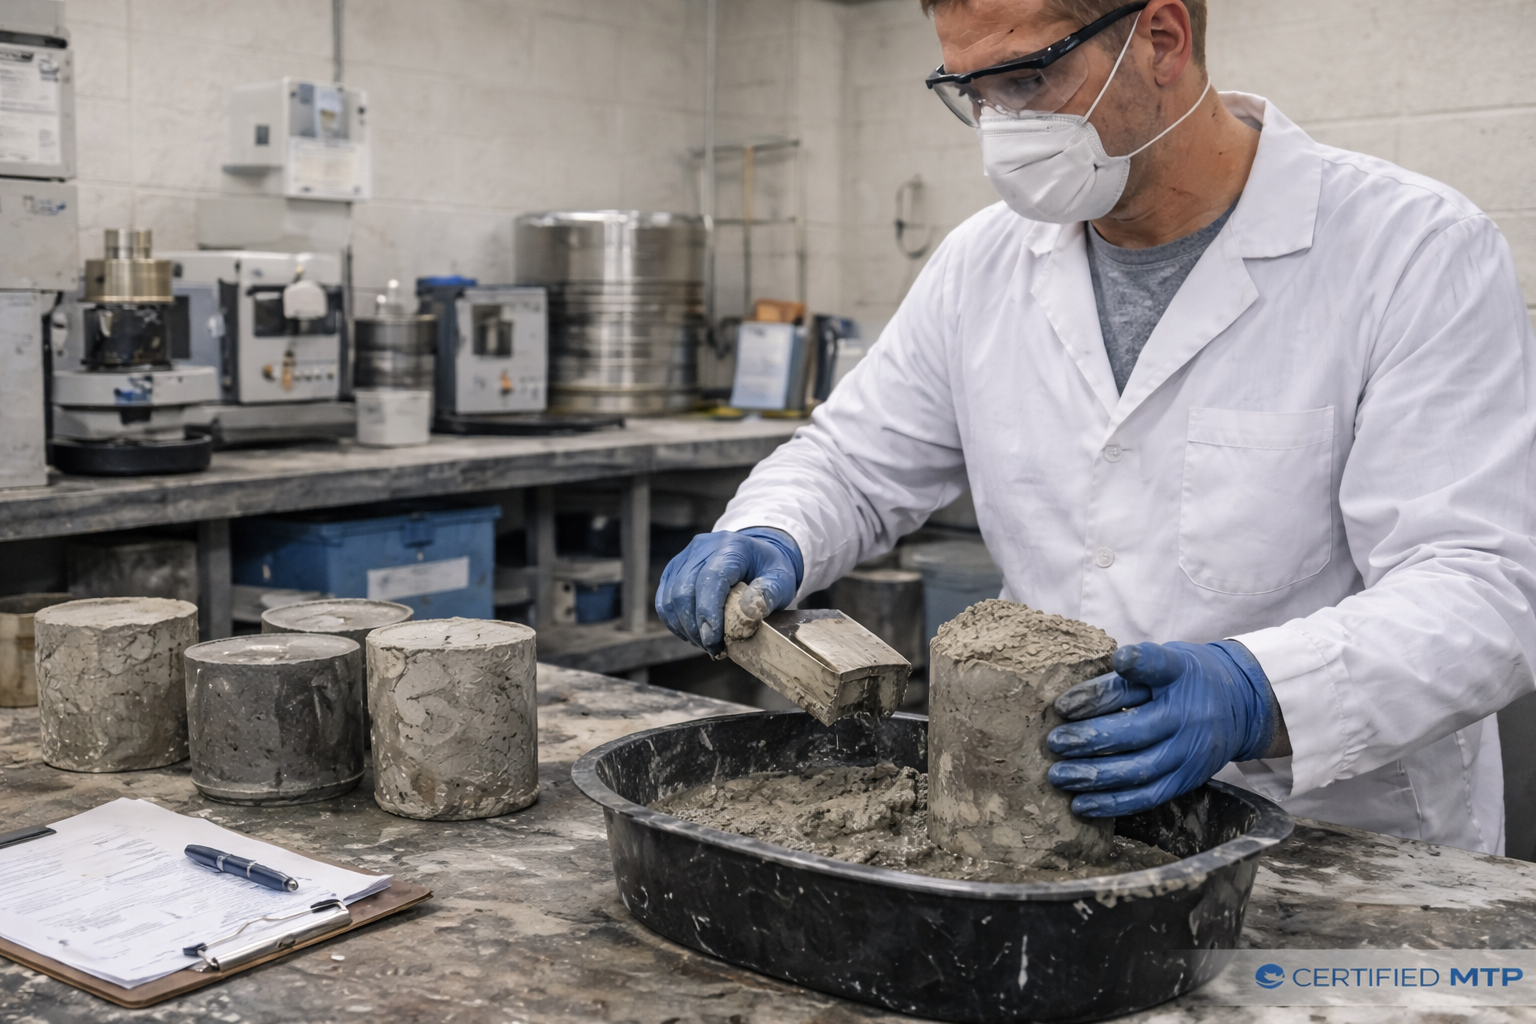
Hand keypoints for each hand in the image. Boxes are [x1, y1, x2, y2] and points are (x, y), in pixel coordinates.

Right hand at [655, 528, 803, 655]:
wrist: (757, 554)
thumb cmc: (769, 569)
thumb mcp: (781, 580)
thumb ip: (768, 594)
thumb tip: (748, 613)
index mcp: (730, 547)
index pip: (710, 580)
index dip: (708, 613)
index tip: (714, 641)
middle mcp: (702, 548)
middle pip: (684, 590)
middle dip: (695, 627)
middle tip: (712, 648)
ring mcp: (685, 557)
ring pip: (670, 597)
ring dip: (684, 627)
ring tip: (704, 643)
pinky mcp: (674, 569)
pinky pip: (664, 599)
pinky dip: (674, 621)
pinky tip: (691, 633)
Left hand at [1045, 641, 1277, 816]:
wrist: (1240, 704)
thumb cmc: (1186, 678)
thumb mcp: (1165, 659)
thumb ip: (1128, 670)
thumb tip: (1078, 694)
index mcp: (1178, 675)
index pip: (1141, 676)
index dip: (1101, 690)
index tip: (1063, 704)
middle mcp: (1188, 715)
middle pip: (1134, 732)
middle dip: (1088, 740)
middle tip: (1053, 743)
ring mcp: (1190, 751)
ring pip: (1139, 771)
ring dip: (1094, 777)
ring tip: (1059, 776)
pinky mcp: (1188, 779)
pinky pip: (1149, 796)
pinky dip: (1113, 803)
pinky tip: (1082, 804)